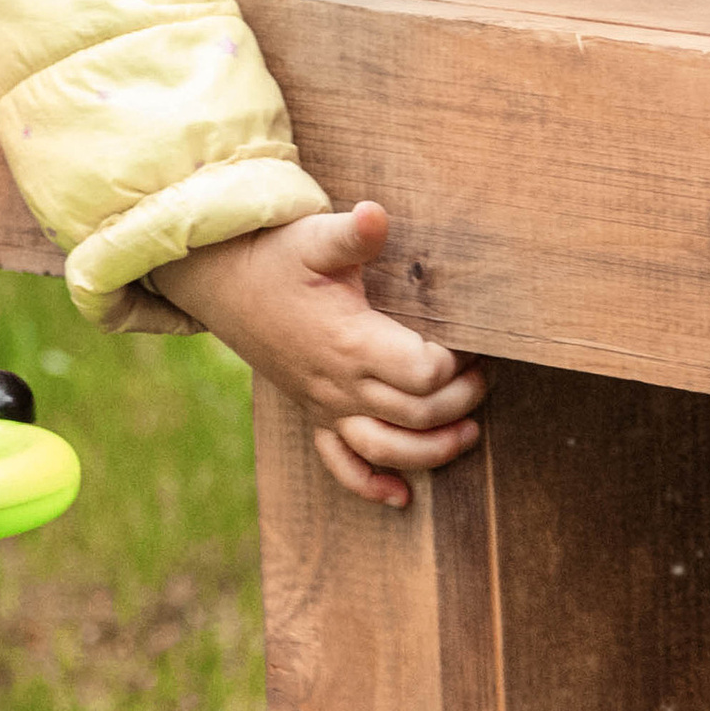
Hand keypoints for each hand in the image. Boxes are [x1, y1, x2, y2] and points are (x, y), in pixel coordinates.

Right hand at [151, 202, 486, 508]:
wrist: (223, 282)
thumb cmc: (276, 256)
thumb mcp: (314, 237)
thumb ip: (352, 233)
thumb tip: (376, 212)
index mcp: (350, 341)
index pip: (424, 373)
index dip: (457, 363)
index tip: (474, 340)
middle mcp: (340, 384)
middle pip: (418, 416)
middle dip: (462, 401)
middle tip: (486, 373)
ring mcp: (325, 405)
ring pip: (387, 450)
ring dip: (434, 451)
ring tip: (471, 432)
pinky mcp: (314, 414)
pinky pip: (341, 464)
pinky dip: (371, 486)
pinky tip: (402, 498)